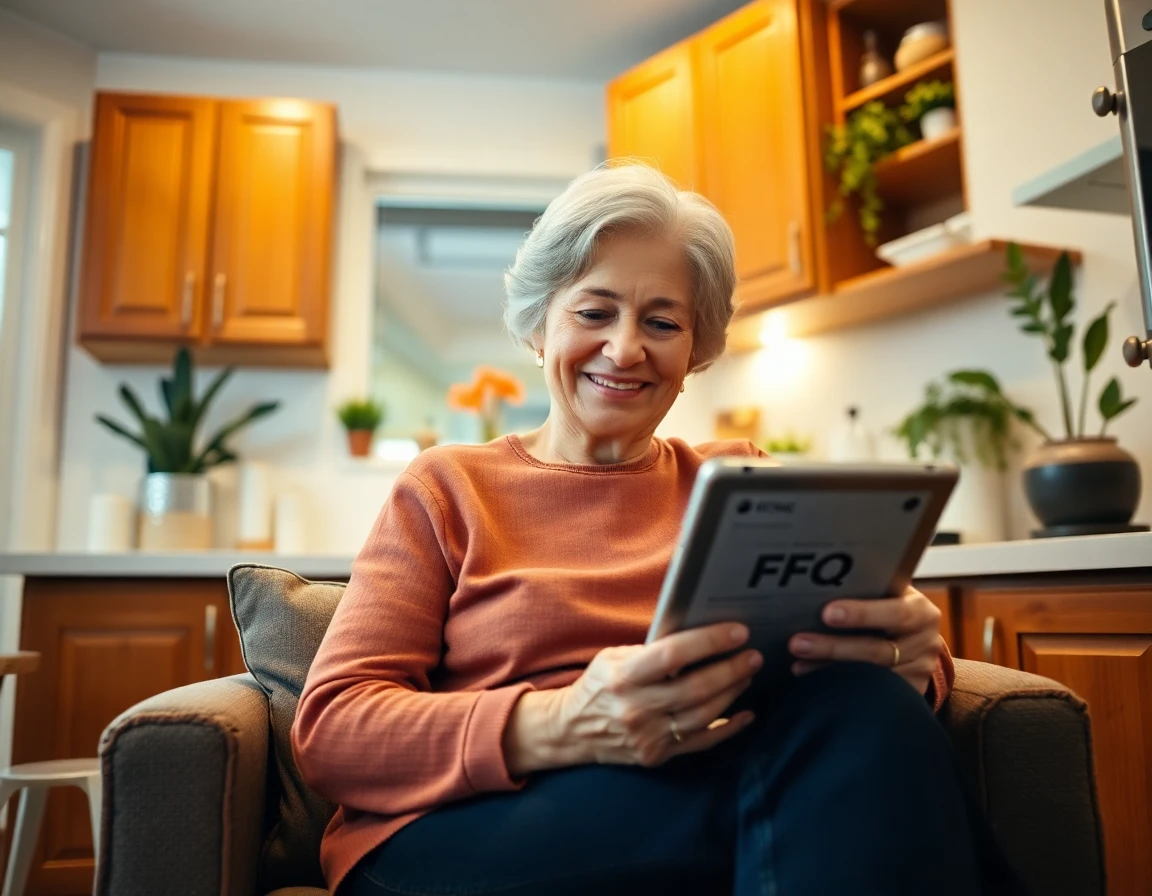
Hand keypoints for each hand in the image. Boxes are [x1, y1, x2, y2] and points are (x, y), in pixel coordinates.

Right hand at [544, 623, 761, 767]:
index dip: (709, 641)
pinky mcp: (657, 756)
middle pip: (695, 688)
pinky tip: (745, 713)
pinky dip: (728, 728)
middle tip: (753, 655)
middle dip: (730, 669)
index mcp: (622, 676)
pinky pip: (701, 742)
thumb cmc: (598, 685)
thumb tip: (698, 636)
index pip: (673, 655)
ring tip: (746, 674)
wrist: (572, 730)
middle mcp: (635, 708)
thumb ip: (649, 650)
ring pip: (703, 715)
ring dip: (731, 693)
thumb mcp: (612, 657)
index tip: (737, 631)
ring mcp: (647, 736)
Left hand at [787, 586, 942, 694]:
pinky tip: (817, 682)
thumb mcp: (890, 595)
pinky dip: (842, 688)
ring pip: (871, 677)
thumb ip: (868, 590)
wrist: (919, 641)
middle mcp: (924, 643)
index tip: (827, 613)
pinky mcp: (909, 695)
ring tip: (798, 664)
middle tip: (797, 643)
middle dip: (833, 647)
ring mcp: (918, 673)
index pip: (895, 613)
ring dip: (829, 670)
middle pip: (877, 651)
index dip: (862, 614)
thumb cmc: (891, 608)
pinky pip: (873, 695)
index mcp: (921, 612)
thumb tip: (819, 585)